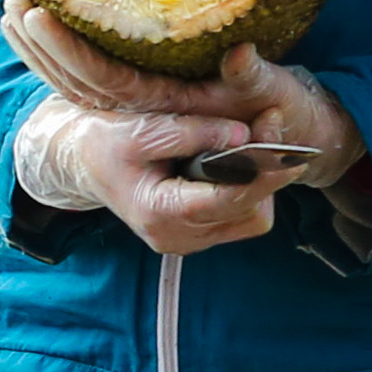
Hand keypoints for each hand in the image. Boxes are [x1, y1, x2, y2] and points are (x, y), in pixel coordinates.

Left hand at [1, 0, 365, 187]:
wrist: (284, 143)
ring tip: (9, 11)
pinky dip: (58, 58)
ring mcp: (138, 110)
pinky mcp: (139, 102)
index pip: (109, 81)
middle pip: (78, 84)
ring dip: (40, 51)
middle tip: (11, 4)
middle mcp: (144, 113)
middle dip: (41, 46)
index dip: (71, 51)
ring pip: (75, 86)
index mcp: (169, 108)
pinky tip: (37, 32)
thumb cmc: (283, 116)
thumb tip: (240, 55)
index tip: (39, 17)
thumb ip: (257, 79)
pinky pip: (87, 82)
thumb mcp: (278, 98)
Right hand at [35, 100, 287, 254]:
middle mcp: (177, 238)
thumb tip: (244, 133)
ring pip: (249, 219)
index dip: (261, 176)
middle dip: (267, 172)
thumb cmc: (105, 143)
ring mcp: (187, 242)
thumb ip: (191, 131)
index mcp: (159, 214)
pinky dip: (246, 192)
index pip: (225, 199)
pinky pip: (239, 220)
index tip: (290, 153)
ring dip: (259, 184)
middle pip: (245, 212)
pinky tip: (236, 165)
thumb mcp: (140, 129)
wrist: (82, 163)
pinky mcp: (195, 236)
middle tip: (276, 130)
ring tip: (252, 145)